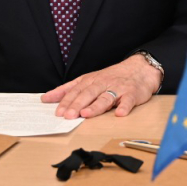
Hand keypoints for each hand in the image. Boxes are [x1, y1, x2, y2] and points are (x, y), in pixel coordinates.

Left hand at [41, 55, 161, 119]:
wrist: (140, 69)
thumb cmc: (111, 77)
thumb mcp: (88, 80)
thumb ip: (67, 89)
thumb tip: (46, 98)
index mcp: (91, 81)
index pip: (76, 90)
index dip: (67, 101)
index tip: (58, 112)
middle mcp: (103, 83)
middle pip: (89, 93)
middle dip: (78, 104)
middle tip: (68, 115)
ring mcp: (118, 88)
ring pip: (106, 97)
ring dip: (96, 106)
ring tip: (87, 114)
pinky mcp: (132, 94)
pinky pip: (128, 100)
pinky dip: (124, 106)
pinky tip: (119, 113)